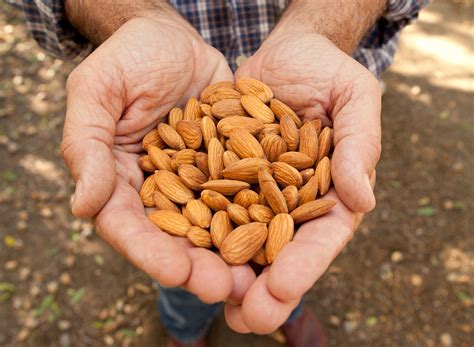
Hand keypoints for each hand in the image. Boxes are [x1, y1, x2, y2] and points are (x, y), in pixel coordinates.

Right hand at [61, 17, 235, 302]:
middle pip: (175, 237)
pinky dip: (259, 216)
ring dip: (233, 253)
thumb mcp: (98, 91)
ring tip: (256, 278)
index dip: (149, 252)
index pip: (127, 225)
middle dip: (198, 266)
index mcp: (119, 180)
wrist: (174, 39)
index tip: (176, 273)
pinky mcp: (228, 167)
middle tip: (226, 289)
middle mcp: (158, 189)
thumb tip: (83, 206)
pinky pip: (244, 194)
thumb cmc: (129, 58)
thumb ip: (87, 145)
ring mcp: (196, 181)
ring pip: (213, 225)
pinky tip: (280, 234)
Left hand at [225, 33, 380, 332]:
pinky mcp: (223, 172)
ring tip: (206, 297)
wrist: (286, 53)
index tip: (280, 290)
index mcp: (328, 190)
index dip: (303, 266)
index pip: (321, 237)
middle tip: (245, 321)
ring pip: (240, 236)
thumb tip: (365, 200)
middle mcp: (289, 198)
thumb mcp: (354, 98)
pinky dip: (195, 226)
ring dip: (224, 269)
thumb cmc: (328, 72)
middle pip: (278, 250)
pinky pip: (208, 201)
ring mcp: (254, 188)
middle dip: (262, 288)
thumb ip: (360, 145)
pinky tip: (178, 249)